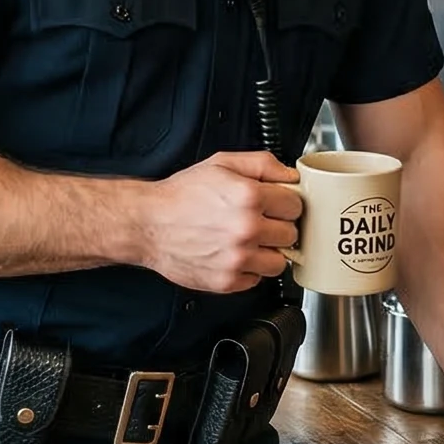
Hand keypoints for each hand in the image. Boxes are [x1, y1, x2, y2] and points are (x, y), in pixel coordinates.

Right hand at [141, 152, 301, 293]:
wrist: (148, 223)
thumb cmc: (181, 195)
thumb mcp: (222, 163)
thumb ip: (263, 164)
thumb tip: (290, 176)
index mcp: (249, 197)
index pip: (295, 206)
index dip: (285, 203)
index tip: (276, 205)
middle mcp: (247, 229)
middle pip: (291, 234)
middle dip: (278, 227)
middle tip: (260, 222)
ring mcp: (237, 258)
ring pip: (280, 262)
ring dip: (268, 252)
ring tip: (249, 241)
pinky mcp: (227, 281)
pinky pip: (257, 280)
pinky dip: (249, 270)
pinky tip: (234, 254)